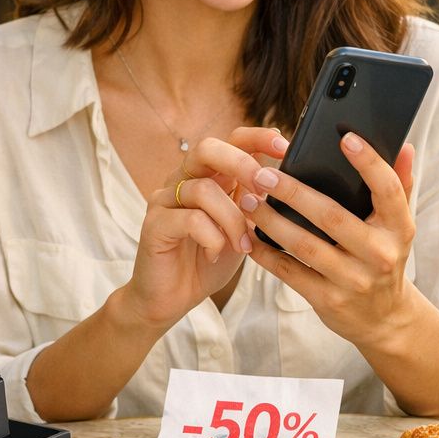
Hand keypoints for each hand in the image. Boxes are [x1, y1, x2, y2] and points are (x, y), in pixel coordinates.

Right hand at [118, 128, 288, 329]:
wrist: (172, 299)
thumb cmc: (208, 262)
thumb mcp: (242, 229)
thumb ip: (256, 204)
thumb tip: (285, 182)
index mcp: (208, 177)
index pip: (231, 141)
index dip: (257, 138)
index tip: (284, 147)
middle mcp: (183, 180)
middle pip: (208, 149)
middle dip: (241, 164)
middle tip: (263, 189)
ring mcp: (165, 200)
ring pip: (203, 189)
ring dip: (232, 219)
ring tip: (242, 245)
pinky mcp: (153, 224)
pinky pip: (190, 219)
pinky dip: (212, 238)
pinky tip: (215, 254)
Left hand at [243, 132, 423, 347]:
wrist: (384, 319)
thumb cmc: (386, 258)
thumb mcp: (398, 226)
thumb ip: (399, 184)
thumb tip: (403, 145)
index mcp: (398, 228)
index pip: (388, 190)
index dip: (369, 162)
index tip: (345, 137)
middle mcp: (379, 254)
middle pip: (331, 216)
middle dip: (293, 192)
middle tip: (263, 173)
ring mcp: (353, 280)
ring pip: (304, 244)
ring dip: (271, 220)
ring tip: (248, 199)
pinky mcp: (328, 300)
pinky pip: (289, 272)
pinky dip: (266, 253)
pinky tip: (250, 235)